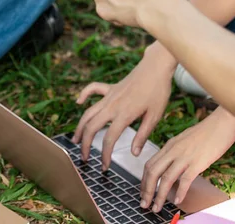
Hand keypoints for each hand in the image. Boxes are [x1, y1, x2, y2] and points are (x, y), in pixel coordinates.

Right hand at [72, 43, 176, 168]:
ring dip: (80, 127)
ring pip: (88, 112)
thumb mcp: (155, 116)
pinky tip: (78, 102)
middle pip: (92, 127)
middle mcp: (112, 105)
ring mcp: (109, 95)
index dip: (105, 155)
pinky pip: (93, 89)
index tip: (105, 166)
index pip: (109, 139)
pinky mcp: (110, 87)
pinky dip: (84, 95)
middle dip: (85, 144)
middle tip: (85, 158)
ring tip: (76, 140)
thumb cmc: (158, 91)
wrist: (156, 67)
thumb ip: (142, 135)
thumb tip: (134, 153)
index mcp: (124, 114)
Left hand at [140, 108, 234, 211]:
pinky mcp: (198, 162)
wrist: (223, 121)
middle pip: (153, 172)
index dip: (144, 181)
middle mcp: (174, 151)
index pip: (150, 165)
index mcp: (170, 145)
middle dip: (146, 191)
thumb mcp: (185, 140)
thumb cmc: (208, 131)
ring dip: (159, 196)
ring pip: (166, 179)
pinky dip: (180, 192)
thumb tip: (173, 166)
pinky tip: (177, 201)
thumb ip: (177, 152)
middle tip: (145, 204)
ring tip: (157, 208)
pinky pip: (185, 180)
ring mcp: (185, 156)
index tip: (143, 192)